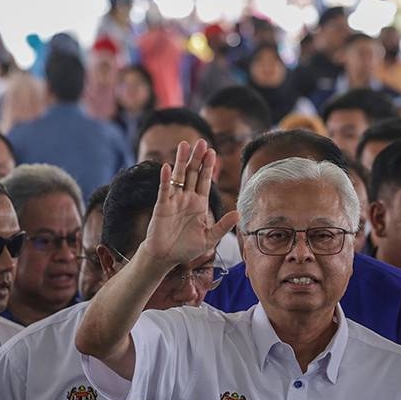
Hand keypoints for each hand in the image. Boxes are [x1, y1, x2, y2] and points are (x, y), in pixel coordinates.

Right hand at [140, 139, 239, 265]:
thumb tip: (238, 214)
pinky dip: (166, 179)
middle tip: (202, 142)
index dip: (208, 167)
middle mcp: (187, 198)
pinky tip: (167, 167)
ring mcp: (174, 200)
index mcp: (199, 204)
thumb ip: (223, 226)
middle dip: (197, 158)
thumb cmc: (186, 248)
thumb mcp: (209, 238)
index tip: (213, 152)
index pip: (205, 181)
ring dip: (182, 161)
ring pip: (179, 177)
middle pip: (193, 173)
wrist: (166, 257)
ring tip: (185, 145)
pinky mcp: (162, 206)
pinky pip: (164, 190)